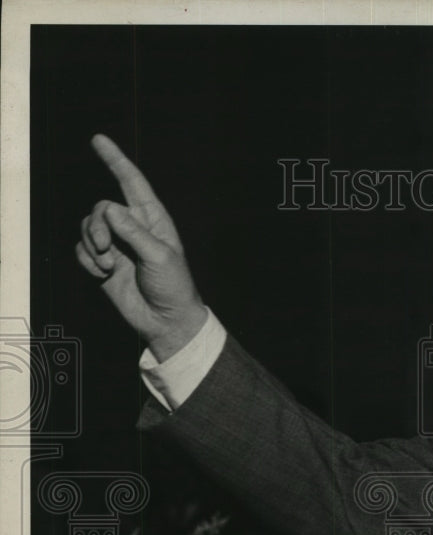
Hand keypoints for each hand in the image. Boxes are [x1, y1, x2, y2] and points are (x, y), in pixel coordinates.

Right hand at [76, 134, 206, 360]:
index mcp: (153, 219)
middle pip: (101, 208)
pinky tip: (102, 274)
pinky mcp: (103, 263)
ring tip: (109, 266)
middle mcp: (133, 227)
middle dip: (97, 226)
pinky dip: (86, 261)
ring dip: (92, 246)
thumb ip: (133, 232)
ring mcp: (117, 245)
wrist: (166, 319)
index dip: (115, 160)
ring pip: (87, 228)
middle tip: (107, 250)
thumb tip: (109, 209)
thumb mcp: (159, 256)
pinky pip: (81, 250)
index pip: (132, 183)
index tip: (98, 139)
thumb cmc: (173, 286)